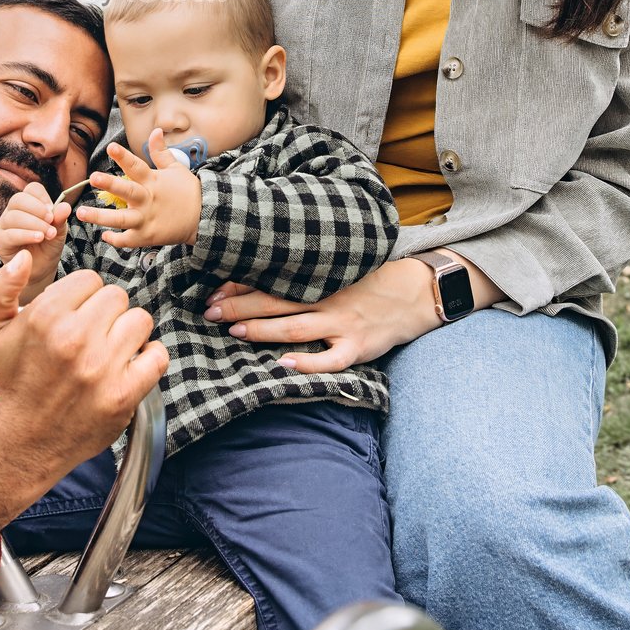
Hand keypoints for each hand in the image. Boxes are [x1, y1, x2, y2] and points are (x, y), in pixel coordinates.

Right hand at [0, 182, 69, 298]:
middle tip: (51, 221)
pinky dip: (26, 235)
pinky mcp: (0, 242)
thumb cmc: (49, 246)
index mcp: (28, 204)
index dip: (43, 198)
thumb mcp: (58, 231)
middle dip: (37, 209)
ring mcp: (4, 226)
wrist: (41, 269)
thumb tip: (65, 206)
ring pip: (13, 216)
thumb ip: (60, 218)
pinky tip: (38, 238)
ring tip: (48, 234)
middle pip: (18, 199)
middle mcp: (12, 212)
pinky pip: (9, 234)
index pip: (31, 189)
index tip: (53, 211)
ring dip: (34, 223)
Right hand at [0, 252, 169, 540]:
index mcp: (45, 316)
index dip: (82, 296)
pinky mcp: (124, 395)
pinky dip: (148, 358)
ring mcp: (102, 368)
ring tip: (108, 349)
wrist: (26, 438)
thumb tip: (24, 257)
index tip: (72, 316)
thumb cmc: (14, 377)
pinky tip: (127, 365)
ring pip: (140, 320)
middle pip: (117, 296)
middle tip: (90, 334)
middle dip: (105, 312)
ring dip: (127, 332)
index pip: (90, 279)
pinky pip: (157, 355)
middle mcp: (75, 339)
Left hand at [80, 130, 202, 247]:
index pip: (136, 166)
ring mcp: (147, 219)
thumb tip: (155, 130)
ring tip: (82, 213)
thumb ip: (160, 151)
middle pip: (127, 191)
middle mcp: (148, 199)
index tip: (111, 147)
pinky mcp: (147, 236)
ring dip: (100, 217)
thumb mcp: (176, 168)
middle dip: (110, 184)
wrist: (204, 217)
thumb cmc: (188, 191)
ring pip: (121, 219)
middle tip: (92, 178)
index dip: (123, 156)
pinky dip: (115, 239)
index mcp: (153, 181)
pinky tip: (104, 235)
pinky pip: (127, 240)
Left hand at [203, 260, 445, 371]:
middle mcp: (329, 298)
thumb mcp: (342, 265)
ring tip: (235, 331)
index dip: (242, 284)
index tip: (213, 288)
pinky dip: (307, 363)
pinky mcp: (359, 347)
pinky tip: (283, 364)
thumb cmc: (373, 279)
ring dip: (264, 329)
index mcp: (322, 277)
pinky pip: (331, 359)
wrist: (419, 292)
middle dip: (241, 306)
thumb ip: (309, 271)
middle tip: (210, 311)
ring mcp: (344, 323)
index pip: (274, 278)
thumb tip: (265, 270)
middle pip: (277, 301)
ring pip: (296, 328)